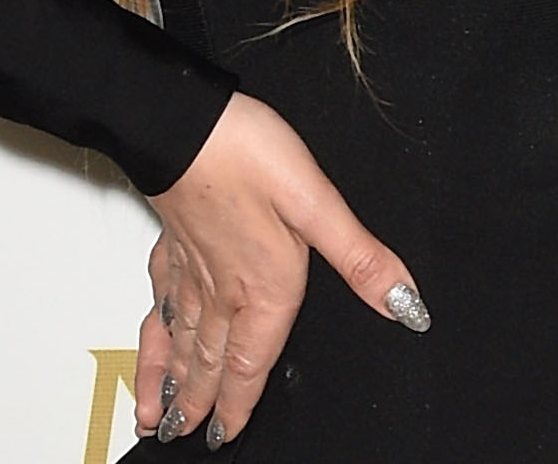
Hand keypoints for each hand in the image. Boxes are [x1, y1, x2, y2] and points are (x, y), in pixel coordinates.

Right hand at [133, 93, 425, 446]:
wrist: (185, 124)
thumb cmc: (246, 155)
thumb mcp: (319, 204)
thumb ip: (361, 258)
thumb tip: (406, 304)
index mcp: (262, 287)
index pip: (250, 363)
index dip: (239, 402)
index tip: (226, 435)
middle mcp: (222, 288)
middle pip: (208, 361)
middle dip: (199, 404)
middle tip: (186, 439)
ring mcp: (191, 269)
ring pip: (179, 341)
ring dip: (169, 382)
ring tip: (156, 417)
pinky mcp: (172, 245)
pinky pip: (158, 307)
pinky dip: (151, 337)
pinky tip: (152, 341)